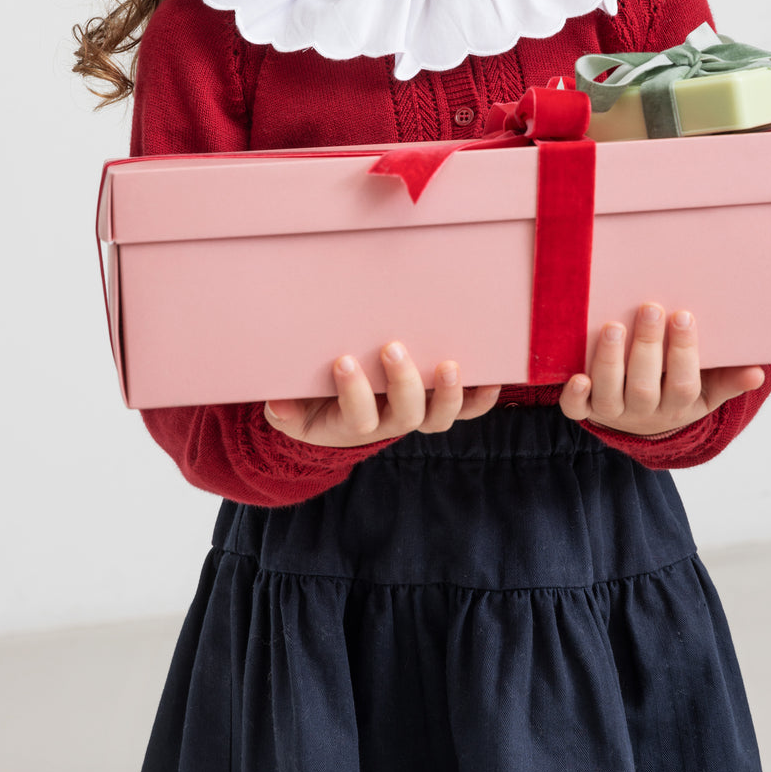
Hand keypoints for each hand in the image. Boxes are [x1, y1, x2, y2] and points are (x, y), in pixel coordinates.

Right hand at [263, 341, 500, 447]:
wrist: (337, 413)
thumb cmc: (313, 400)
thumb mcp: (292, 407)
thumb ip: (283, 406)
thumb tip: (277, 405)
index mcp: (351, 424)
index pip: (356, 418)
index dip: (353, 393)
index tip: (343, 361)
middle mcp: (389, 423)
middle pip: (405, 416)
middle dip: (402, 383)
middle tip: (392, 348)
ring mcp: (417, 414)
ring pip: (438, 417)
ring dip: (448, 393)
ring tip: (448, 365)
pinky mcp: (437, 404)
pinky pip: (466, 410)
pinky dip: (481, 398)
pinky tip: (492, 377)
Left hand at [558, 303, 764, 436]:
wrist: (643, 422)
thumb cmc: (678, 390)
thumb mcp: (707, 391)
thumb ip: (729, 380)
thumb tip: (758, 372)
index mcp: (678, 405)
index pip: (683, 382)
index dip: (684, 352)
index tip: (683, 315)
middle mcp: (644, 411)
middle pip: (644, 385)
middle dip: (647, 346)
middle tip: (650, 309)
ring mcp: (613, 412)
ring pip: (610, 393)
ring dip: (610, 361)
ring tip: (612, 327)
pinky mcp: (587, 410)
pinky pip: (577, 410)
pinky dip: (576, 395)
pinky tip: (577, 375)